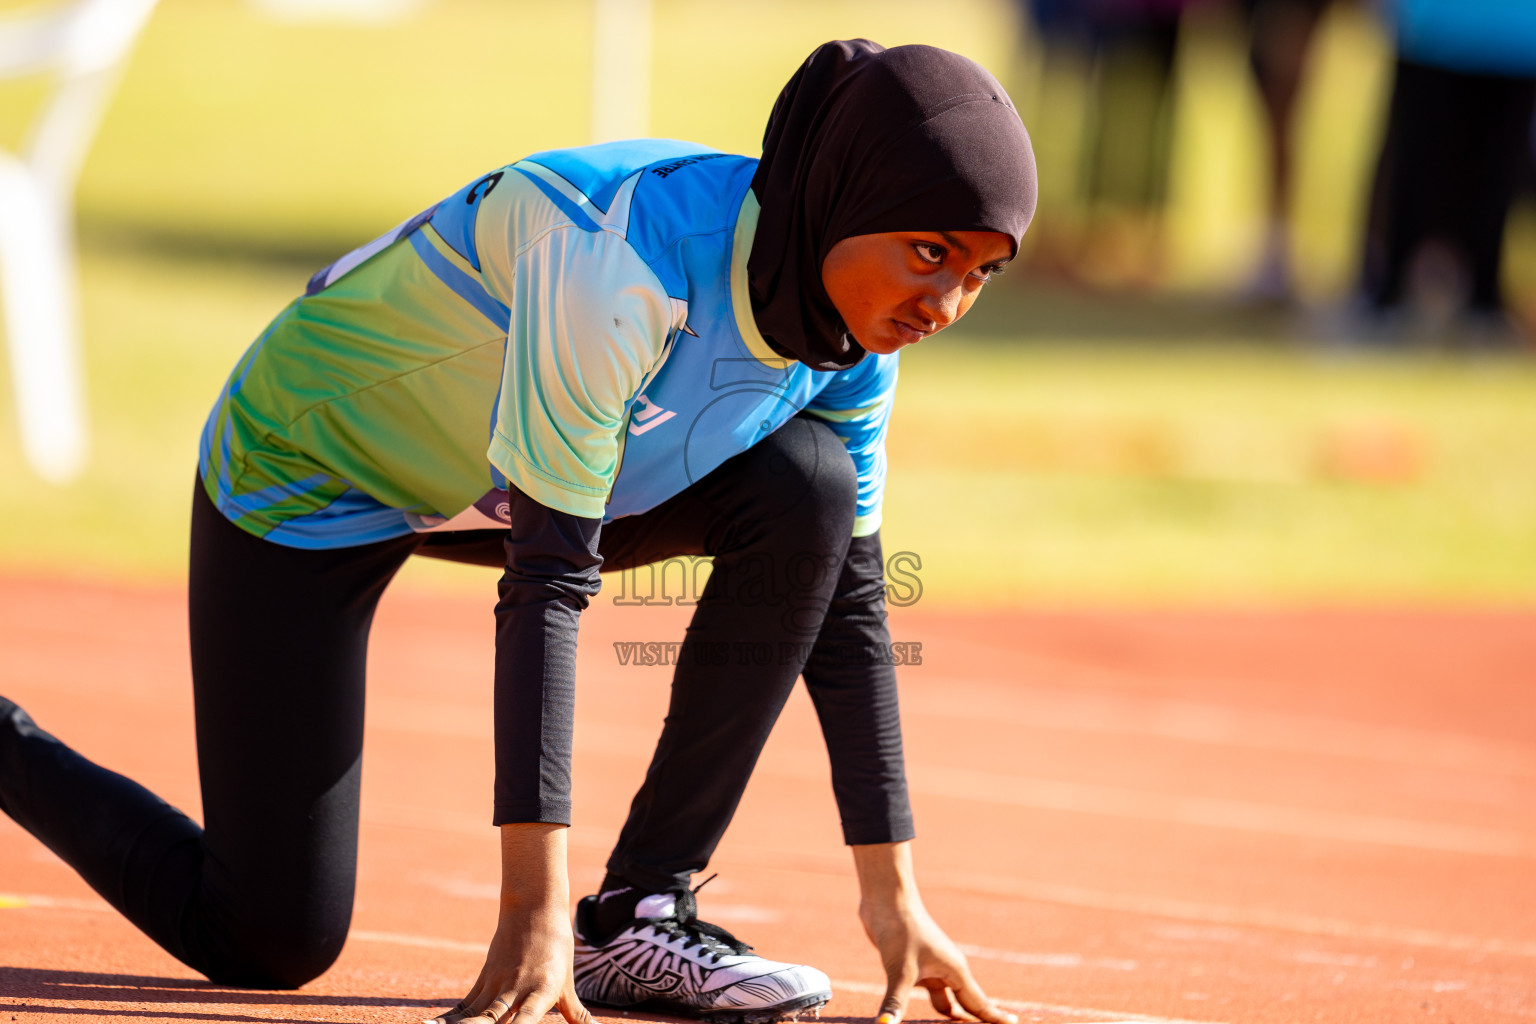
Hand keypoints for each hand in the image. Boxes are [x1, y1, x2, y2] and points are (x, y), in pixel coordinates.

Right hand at [429, 824, 594, 1023]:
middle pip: (491, 1020)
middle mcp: (516, 990)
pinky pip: (463, 1004)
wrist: (535, 907)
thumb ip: (575, 1012)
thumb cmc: (557, 947)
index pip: (526, 1020)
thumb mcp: (567, 981)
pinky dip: (447, 1018)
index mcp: (541, 991)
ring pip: (473, 1013)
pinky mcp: (484, 978)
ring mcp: (496, 984)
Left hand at [852, 842, 1015, 1023]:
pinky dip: (933, 1007)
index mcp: (956, 971)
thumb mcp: (899, 970)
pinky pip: (931, 993)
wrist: (887, 900)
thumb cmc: (900, 929)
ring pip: (949, 1001)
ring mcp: (933, 968)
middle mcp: (949, 971)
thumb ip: (896, 1002)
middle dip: (977, 1021)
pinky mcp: (916, 966)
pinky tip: (928, 1018)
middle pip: (968, 1005)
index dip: (997, 1018)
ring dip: (954, 1016)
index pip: (980, 1004)